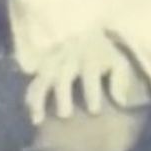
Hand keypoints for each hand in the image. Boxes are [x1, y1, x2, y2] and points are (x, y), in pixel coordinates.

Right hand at [26, 30, 146, 124]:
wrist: (83, 31)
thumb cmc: (102, 54)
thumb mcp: (116, 61)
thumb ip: (120, 79)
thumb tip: (120, 102)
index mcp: (90, 54)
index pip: (90, 71)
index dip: (91, 90)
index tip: (94, 110)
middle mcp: (69, 56)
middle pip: (63, 74)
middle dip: (62, 94)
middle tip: (65, 114)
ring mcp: (53, 60)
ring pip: (43, 77)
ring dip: (40, 97)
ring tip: (39, 119)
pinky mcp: (42, 66)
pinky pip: (33, 81)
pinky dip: (30, 98)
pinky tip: (33, 117)